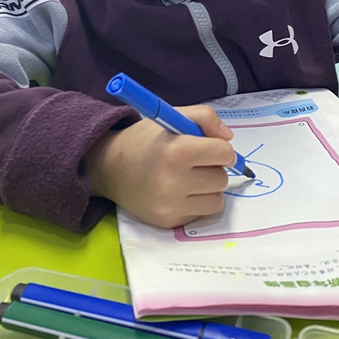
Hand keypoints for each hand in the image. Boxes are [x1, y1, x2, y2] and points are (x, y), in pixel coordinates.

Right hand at [87, 105, 236, 227]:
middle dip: (214, 168)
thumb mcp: (172, 116)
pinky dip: (196, 202)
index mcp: (176, 151)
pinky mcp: (168, 221)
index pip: (224, 154)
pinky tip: (178, 192)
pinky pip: (201, 213)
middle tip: (195, 162)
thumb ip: (205, 117)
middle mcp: (173, 181)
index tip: (210, 147)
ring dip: (208, 188)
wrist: (110, 168)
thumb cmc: (145, 140)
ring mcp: (170, 205)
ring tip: (189, 177)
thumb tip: (228, 138)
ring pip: (216, 200)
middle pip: (221, 179)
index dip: (220, 148)